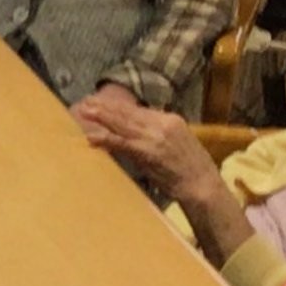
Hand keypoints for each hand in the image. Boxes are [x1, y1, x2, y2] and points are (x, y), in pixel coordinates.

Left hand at [72, 87, 251, 259]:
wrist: (201, 184)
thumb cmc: (193, 169)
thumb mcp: (181, 143)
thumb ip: (163, 133)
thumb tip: (144, 130)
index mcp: (171, 120)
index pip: (141, 111)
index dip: (121, 107)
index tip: (105, 102)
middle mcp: (162, 124)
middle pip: (129, 113)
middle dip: (107, 107)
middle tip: (88, 101)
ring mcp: (154, 138)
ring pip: (123, 124)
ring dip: (102, 118)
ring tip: (84, 112)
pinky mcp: (147, 152)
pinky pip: (122, 144)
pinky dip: (106, 139)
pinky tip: (91, 138)